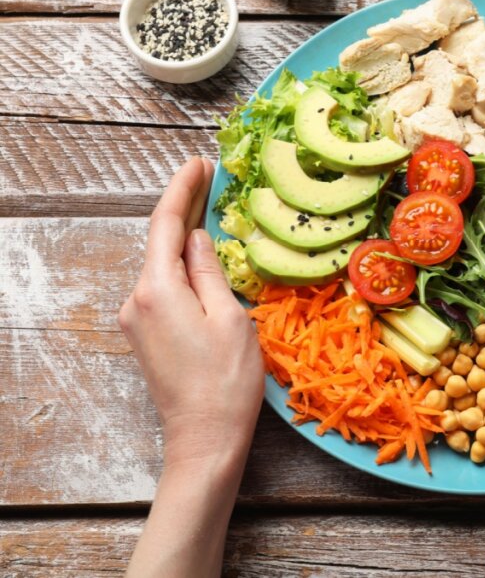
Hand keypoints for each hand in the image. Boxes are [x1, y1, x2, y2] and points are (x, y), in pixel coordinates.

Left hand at [119, 157, 262, 469]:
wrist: (205, 439)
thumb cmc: (227, 382)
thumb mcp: (231, 317)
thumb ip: (210, 271)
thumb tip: (198, 238)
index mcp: (157, 289)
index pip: (166, 224)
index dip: (183, 189)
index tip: (200, 163)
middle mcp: (136, 300)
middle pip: (161, 243)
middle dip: (185, 210)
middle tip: (212, 180)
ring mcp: (136, 320)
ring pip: (163, 267)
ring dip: (186, 241)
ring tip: (216, 216)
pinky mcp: (144, 336)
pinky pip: (164, 289)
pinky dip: (183, 269)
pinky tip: (205, 262)